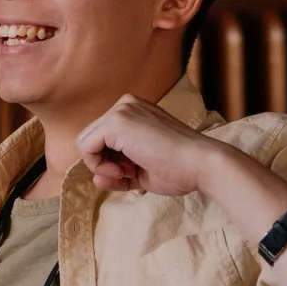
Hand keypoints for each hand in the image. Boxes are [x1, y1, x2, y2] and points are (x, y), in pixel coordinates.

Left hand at [76, 96, 229, 196]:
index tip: (134, 170)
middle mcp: (125, 105)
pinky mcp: (115, 122)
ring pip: (86, 143)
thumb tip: (96, 180)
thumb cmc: (180, 169)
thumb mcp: (142, 171)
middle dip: (105, 163)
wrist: (200, 163)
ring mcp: (120, 111)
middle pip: (92, 140)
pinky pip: (86, 148)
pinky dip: (99, 166)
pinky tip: (126, 170)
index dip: (112, 162)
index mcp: (135, 111)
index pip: (104, 139)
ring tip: (130, 171)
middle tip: (131, 172)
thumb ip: (118, 173)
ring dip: (103, 166)